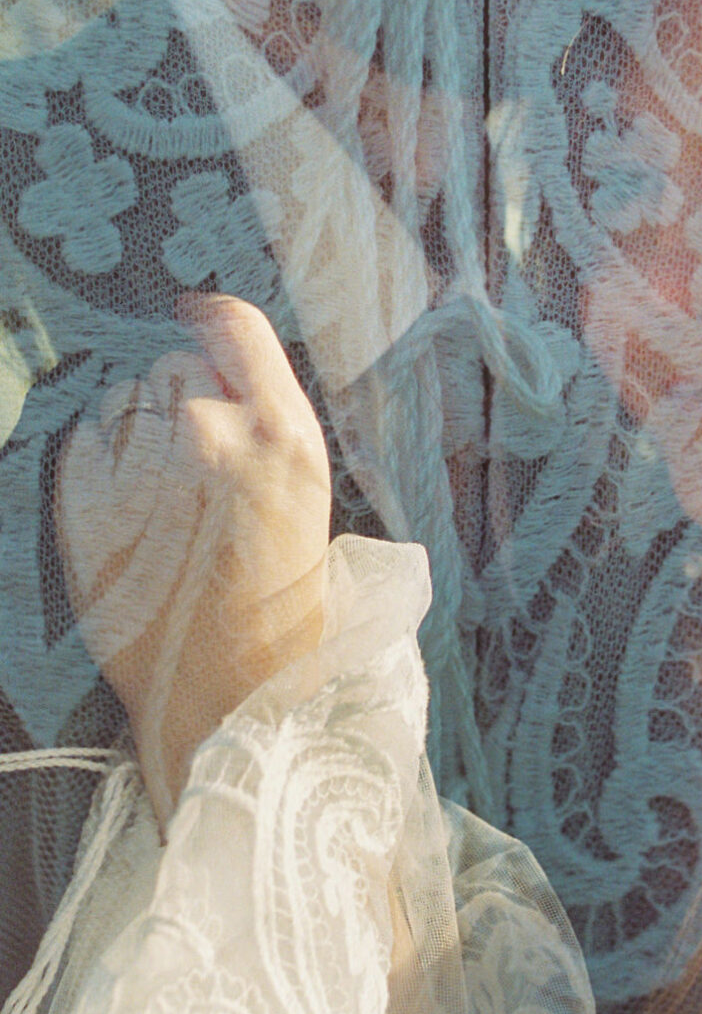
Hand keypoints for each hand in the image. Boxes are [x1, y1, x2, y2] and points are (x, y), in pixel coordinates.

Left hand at [56, 296, 331, 826]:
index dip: (211, 318)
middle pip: (177, 367)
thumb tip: (213, 361)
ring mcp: (143, 473)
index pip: (235, 327)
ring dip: (140, 431)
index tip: (194, 317)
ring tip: (166, 497)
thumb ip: (263, 423)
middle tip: (197, 459)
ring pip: (126, 401)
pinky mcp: (86, 508)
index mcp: (283, 438)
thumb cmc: (278, 602)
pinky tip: (131, 511)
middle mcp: (211, 442)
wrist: (230, 696)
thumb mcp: (303, 496)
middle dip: (182, 399)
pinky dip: (100, 464)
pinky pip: (85, 443)